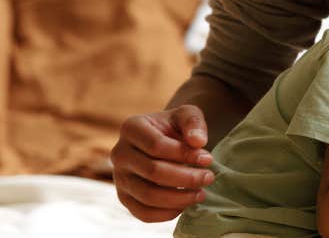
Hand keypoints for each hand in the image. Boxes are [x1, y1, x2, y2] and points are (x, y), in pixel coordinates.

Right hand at [110, 105, 215, 221]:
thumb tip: (198, 142)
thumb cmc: (176, 127)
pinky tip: (185, 205)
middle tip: (209, 178)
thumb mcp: (187, 115)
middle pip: (153, 172)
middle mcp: (119, 153)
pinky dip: (166, 213)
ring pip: (148, 195)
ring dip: (179, 198)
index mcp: (131, 127)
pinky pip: (142, 213)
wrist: (164, 140)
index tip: (208, 159)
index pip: (157, 145)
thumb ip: (193, 123)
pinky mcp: (124, 197)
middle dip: (186, 178)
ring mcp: (119, 177)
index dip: (185, 155)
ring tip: (201, 193)